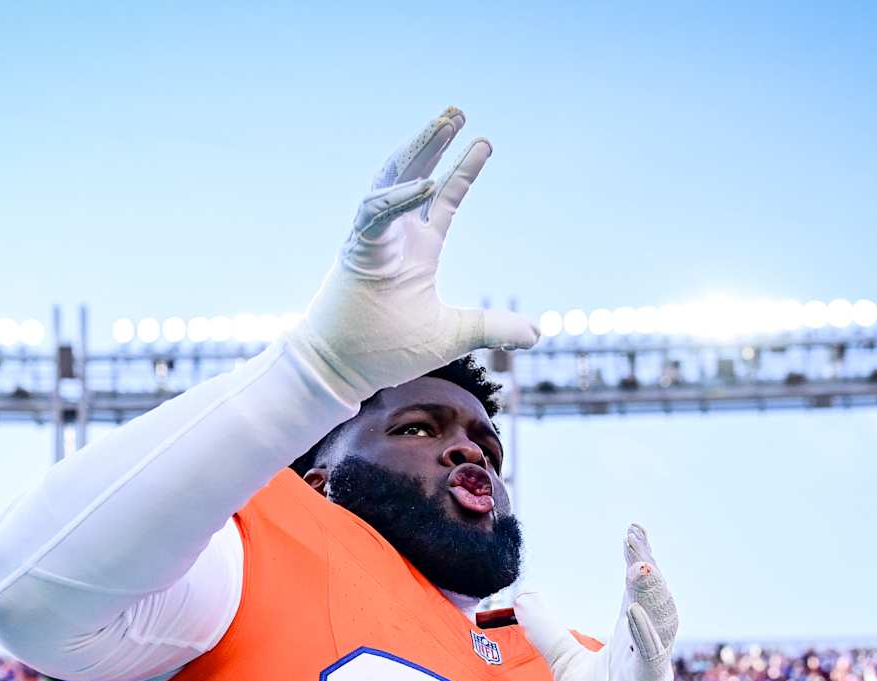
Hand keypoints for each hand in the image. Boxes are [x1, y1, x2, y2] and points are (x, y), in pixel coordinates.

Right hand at [285, 108, 538, 405]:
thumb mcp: (451, 336)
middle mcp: (394, 236)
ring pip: (391, 180)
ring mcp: (372, 240)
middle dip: (435, 143)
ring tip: (444, 123)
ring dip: (417, 150)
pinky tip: (427, 183)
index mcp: (416, 249)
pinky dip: (398, 198)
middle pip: (414, 175)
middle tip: (458, 112)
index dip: (462, 170)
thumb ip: (493, 328)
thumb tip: (537, 333)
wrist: (338, 371)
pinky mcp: (355, 252)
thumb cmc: (385, 351)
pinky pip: (374, 214)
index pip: (442, 199)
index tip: (484, 142)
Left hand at [515, 525, 679, 680]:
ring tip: (641, 566)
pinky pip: (649, 661)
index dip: (637, 558)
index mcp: (632, 635)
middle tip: (636, 539)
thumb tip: (523, 593)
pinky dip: (645, 636)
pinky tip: (635, 614)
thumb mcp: (565, 661)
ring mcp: (650, 668)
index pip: (637, 590)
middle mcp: (647, 646)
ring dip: (652, 595)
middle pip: (654, 600)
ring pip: (661, 625)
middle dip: (647, 569)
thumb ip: (547, 628)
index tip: (634, 529)